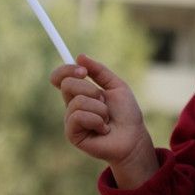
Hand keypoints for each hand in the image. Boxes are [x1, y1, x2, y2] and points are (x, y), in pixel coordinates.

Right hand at [49, 54, 157, 188]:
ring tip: (107, 119)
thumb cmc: (126, 114)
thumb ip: (99, 71)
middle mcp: (72, 106)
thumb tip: (79, 56)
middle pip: (67, 84)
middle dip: (91, 90)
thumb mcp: (116, 86)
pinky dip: (96, 120)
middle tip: (104, 101)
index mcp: (79, 93)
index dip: (67, 70)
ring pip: (77, 101)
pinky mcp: (72, 134)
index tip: (84, 72)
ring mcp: (71, 121)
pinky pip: (78, 116)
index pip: (60, 77)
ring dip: (99, 108)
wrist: (134, 137)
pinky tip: (103, 129)